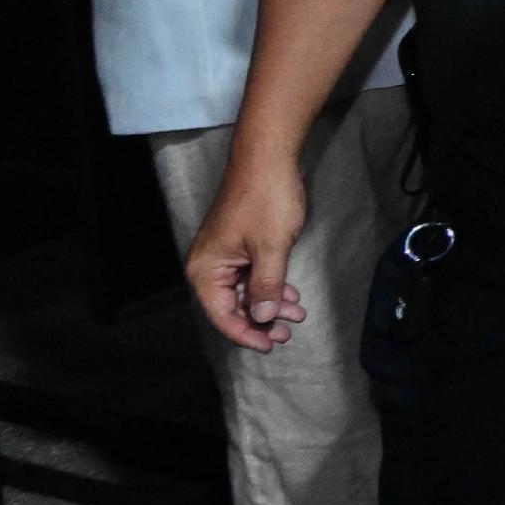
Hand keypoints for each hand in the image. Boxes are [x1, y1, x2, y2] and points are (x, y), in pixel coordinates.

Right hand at [184, 158, 310, 352]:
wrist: (268, 159)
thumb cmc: (266, 200)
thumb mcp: (271, 249)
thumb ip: (266, 286)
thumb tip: (260, 318)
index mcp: (206, 269)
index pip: (222, 315)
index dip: (245, 334)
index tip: (270, 346)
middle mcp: (209, 265)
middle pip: (232, 306)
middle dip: (261, 321)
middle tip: (289, 331)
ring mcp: (224, 255)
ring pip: (245, 291)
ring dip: (270, 304)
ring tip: (297, 314)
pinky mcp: (239, 245)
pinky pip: (252, 275)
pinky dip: (271, 286)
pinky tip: (291, 295)